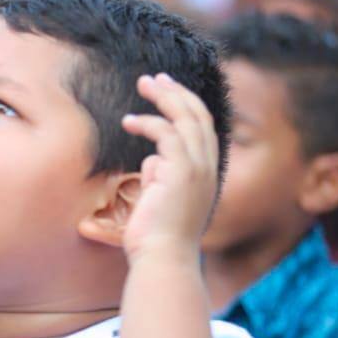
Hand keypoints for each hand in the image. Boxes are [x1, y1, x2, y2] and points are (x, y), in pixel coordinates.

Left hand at [120, 74, 218, 263]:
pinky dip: (149, 122)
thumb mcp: (158, 200)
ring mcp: (198, 169)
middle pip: (199, 117)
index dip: (187, 106)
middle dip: (177, 93)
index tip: (166, 91)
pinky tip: (129, 121)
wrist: (162, 259)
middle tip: (154, 78)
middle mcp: (207, 169)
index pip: (202, 130)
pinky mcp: (182, 172)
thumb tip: (152, 162)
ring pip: (187, 119)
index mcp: (205, 175)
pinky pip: (168, 135)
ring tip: (143, 84)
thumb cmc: (154, 237)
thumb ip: (159, 178)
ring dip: (164, 97)